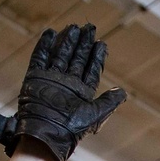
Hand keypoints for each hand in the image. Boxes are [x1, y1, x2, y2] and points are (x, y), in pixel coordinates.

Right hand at [0, 23, 126, 160]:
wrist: (46, 133)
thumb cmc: (71, 128)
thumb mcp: (94, 115)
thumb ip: (108, 103)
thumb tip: (123, 92)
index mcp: (81, 93)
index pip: (90, 70)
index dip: (96, 56)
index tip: (102, 42)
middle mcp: (67, 84)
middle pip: (76, 59)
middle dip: (83, 43)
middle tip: (89, 27)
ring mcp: (51, 79)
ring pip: (60, 55)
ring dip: (67, 41)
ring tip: (74, 27)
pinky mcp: (36, 77)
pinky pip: (40, 57)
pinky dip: (44, 45)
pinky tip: (51, 33)